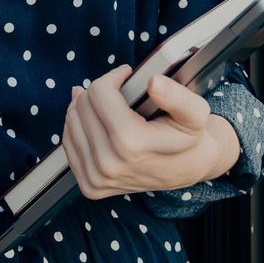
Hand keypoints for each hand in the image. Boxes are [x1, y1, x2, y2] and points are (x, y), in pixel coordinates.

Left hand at [63, 64, 229, 200]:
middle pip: (83, 105)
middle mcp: (107, 165)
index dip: (114, 77)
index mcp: (130, 144)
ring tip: (109, 106)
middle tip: (120, 93)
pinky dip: (79, 127)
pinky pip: (69, 143)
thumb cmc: (188, 137)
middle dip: (100, 91)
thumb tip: (154, 82)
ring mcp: (95, 178)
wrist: (186, 169)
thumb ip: (176, 95)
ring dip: (87, 106)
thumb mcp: (194, 112)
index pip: (98, 92)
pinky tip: (98, 122)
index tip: (127, 77)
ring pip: (71, 121)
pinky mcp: (88, 186)